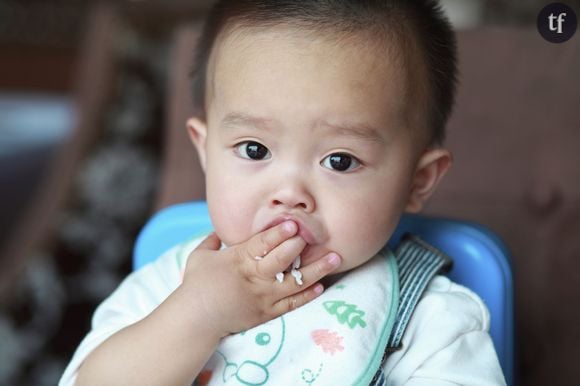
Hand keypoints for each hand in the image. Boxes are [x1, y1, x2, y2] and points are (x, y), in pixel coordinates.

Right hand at [179, 221, 341, 337]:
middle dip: (299, 248)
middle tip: (315, 237)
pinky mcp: (267, 313)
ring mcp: (263, 297)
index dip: (278, 234)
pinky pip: (292, 304)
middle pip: (281, 262)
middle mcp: (254, 278)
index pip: (262, 244)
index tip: (294, 225)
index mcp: (239, 260)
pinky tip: (322, 286)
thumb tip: (219, 228)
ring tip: (335, 259)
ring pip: (295, 283)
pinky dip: (307, 296)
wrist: (197, 319)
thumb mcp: (200, 256)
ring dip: (317, 270)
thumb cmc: (196, 284)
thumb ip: (212, 239)